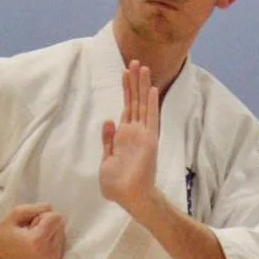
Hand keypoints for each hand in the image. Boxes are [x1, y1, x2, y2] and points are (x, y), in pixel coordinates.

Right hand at [0, 204, 65, 258]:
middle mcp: (49, 253)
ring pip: (62, 232)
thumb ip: (38, 207)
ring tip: (32, 237)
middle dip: (46, 224)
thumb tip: (53, 209)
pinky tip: (38, 243)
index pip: (56, 217)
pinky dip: (51, 238)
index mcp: (39, 241)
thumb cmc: (4, 232)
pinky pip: (61, 241)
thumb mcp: (17, 212)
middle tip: (30, 231)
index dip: (41, 216)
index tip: (29, 224)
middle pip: (61, 224)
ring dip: (49, 231)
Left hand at [99, 60, 159, 217]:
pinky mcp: (149, 140)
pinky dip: (151, 103)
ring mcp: (143, 135)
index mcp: (124, 137)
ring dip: (142, 86)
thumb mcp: (106, 160)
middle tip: (135, 61)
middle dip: (134, 82)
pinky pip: (151, 118)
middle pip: (135, 101)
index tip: (126, 73)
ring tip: (142, 67)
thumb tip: (108, 120)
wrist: (129, 197)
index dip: (126, 90)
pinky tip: (151, 88)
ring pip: (142, 104)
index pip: (126, 108)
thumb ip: (108, 140)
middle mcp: (135, 132)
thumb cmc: (117, 185)